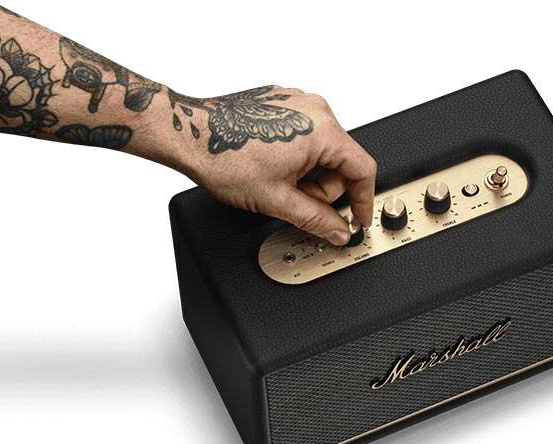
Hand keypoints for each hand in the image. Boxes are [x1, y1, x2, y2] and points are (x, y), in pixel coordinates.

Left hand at [176, 86, 376, 245]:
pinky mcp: (282, 104)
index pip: (362, 169)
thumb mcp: (277, 199)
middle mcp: (314, 109)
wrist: (189, 135)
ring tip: (276, 182)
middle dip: (322, 189)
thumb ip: (317, 220)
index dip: (363, 200)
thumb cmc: (224, 158)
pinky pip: (304, 137)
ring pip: (321, 151)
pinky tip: (271, 167)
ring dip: (307, 174)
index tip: (358, 218)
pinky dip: (295, 158)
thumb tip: (338, 231)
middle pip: (340, 162)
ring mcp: (298, 103)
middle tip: (295, 200)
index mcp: (322, 129)